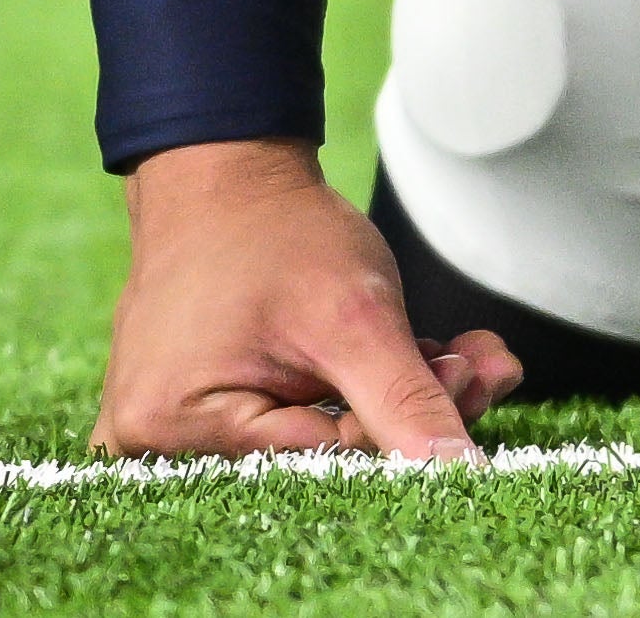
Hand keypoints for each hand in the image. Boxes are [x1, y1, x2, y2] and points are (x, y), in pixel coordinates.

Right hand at [91, 138, 521, 460]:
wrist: (228, 167)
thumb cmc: (273, 230)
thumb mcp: (351, 316)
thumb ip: (405, 402)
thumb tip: (464, 472)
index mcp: (172, 423)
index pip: (316, 461)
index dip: (402, 424)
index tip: (465, 376)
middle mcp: (160, 438)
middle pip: (317, 452)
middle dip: (408, 407)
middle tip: (479, 365)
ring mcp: (177, 420)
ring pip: (318, 430)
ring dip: (396, 392)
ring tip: (464, 352)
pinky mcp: (205, 400)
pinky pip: (297, 411)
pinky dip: (360, 382)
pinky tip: (422, 353)